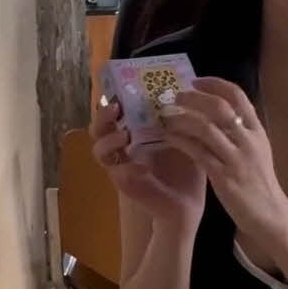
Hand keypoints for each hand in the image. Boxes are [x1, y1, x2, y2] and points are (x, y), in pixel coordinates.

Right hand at [90, 100, 205, 223]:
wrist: (187, 202)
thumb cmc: (188, 166)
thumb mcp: (189, 137)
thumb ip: (183, 117)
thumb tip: (186, 89)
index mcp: (139, 129)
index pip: (118, 108)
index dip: (116, 97)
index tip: (126, 86)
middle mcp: (125, 143)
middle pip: (101, 124)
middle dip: (103, 113)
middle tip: (116, 106)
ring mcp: (121, 163)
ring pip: (99, 147)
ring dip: (108, 139)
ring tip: (125, 135)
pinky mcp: (123, 181)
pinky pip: (114, 171)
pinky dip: (125, 168)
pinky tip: (141, 168)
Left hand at [160, 77, 287, 244]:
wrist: (269, 213)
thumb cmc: (259, 180)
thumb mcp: (257, 149)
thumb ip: (242, 129)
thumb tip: (220, 108)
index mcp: (257, 130)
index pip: (237, 96)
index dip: (214, 84)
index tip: (196, 80)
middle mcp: (248, 140)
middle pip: (219, 107)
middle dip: (194, 98)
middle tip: (176, 96)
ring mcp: (236, 158)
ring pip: (205, 127)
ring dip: (182, 118)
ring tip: (167, 115)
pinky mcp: (223, 176)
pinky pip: (197, 151)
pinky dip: (180, 140)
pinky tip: (169, 136)